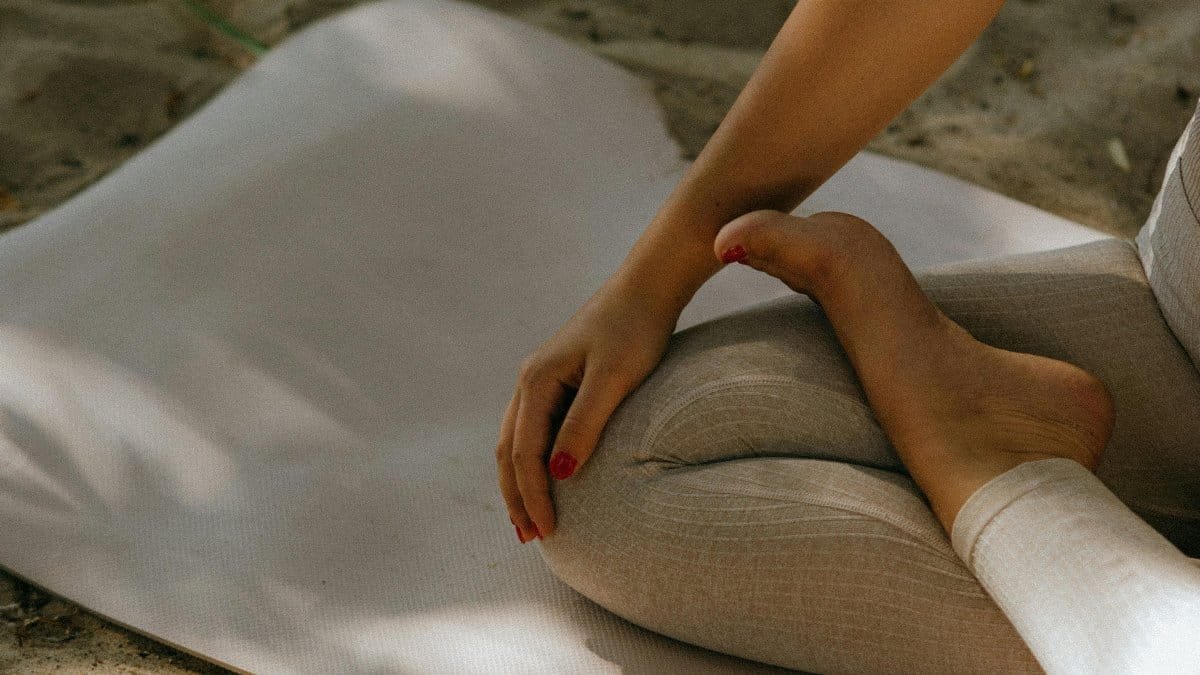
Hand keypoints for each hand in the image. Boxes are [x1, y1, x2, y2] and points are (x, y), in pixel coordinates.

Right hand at [496, 275, 678, 541]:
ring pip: (516, 439)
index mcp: (536, 381)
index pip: (523, 453)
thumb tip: (559, 474)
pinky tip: (549, 475)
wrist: (648, 286)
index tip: (548, 531)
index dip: (532, 496)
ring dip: (520, 480)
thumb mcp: (613, 379)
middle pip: (508, 450)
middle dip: (516, 496)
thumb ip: (585, 424)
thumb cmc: (635, 329)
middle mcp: (529, 380)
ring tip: (531, 517)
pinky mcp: (559, 377)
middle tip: (530, 537)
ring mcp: (541, 377)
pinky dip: (533, 459)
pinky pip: (534, 427)